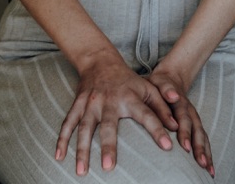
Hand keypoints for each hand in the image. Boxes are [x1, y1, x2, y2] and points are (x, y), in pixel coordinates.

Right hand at [57, 56, 175, 174]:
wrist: (100, 61)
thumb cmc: (129, 80)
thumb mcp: (148, 88)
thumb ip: (163, 107)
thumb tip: (176, 127)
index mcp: (131, 97)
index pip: (147, 115)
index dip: (158, 130)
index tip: (168, 147)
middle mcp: (109, 101)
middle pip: (109, 125)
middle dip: (108, 146)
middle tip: (109, 167)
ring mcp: (91, 104)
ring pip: (84, 128)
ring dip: (81, 150)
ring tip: (82, 172)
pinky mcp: (78, 105)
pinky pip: (67, 123)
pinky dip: (62, 139)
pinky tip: (58, 157)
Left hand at [147, 67, 213, 176]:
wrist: (171, 79)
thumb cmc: (160, 84)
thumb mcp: (159, 82)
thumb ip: (166, 89)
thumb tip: (174, 96)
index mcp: (181, 102)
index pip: (184, 118)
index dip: (185, 132)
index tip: (186, 147)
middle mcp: (190, 112)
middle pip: (197, 130)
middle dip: (199, 147)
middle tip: (201, 163)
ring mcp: (194, 119)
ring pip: (202, 136)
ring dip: (206, 153)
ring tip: (208, 169)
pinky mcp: (195, 126)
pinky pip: (203, 140)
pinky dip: (207, 154)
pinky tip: (209, 169)